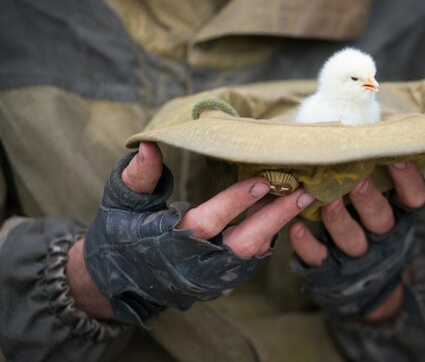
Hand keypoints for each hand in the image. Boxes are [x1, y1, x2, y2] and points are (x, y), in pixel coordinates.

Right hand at [70, 142, 313, 323]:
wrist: (117, 282)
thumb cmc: (119, 236)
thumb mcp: (121, 204)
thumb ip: (138, 177)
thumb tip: (150, 145)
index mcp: (170, 242)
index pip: (209, 222)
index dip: (236, 202)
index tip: (263, 180)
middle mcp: (196, 264)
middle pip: (244, 243)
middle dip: (275, 217)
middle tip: (302, 192)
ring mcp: (210, 277)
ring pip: (253, 255)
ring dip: (277, 226)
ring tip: (300, 199)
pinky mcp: (219, 282)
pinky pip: (250, 261)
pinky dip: (268, 237)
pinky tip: (282, 214)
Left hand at [289, 162, 424, 320]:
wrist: (367, 286)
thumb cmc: (371, 223)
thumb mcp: (386, 202)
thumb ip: (377, 175)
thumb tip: (364, 131)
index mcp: (401, 215)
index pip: (413, 197)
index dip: (408, 179)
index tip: (397, 157)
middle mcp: (383, 235)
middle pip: (380, 218)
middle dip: (367, 198)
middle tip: (355, 179)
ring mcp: (357, 255)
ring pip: (351, 239)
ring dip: (338, 219)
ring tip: (325, 200)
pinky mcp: (330, 269)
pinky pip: (319, 257)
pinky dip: (307, 244)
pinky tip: (295, 227)